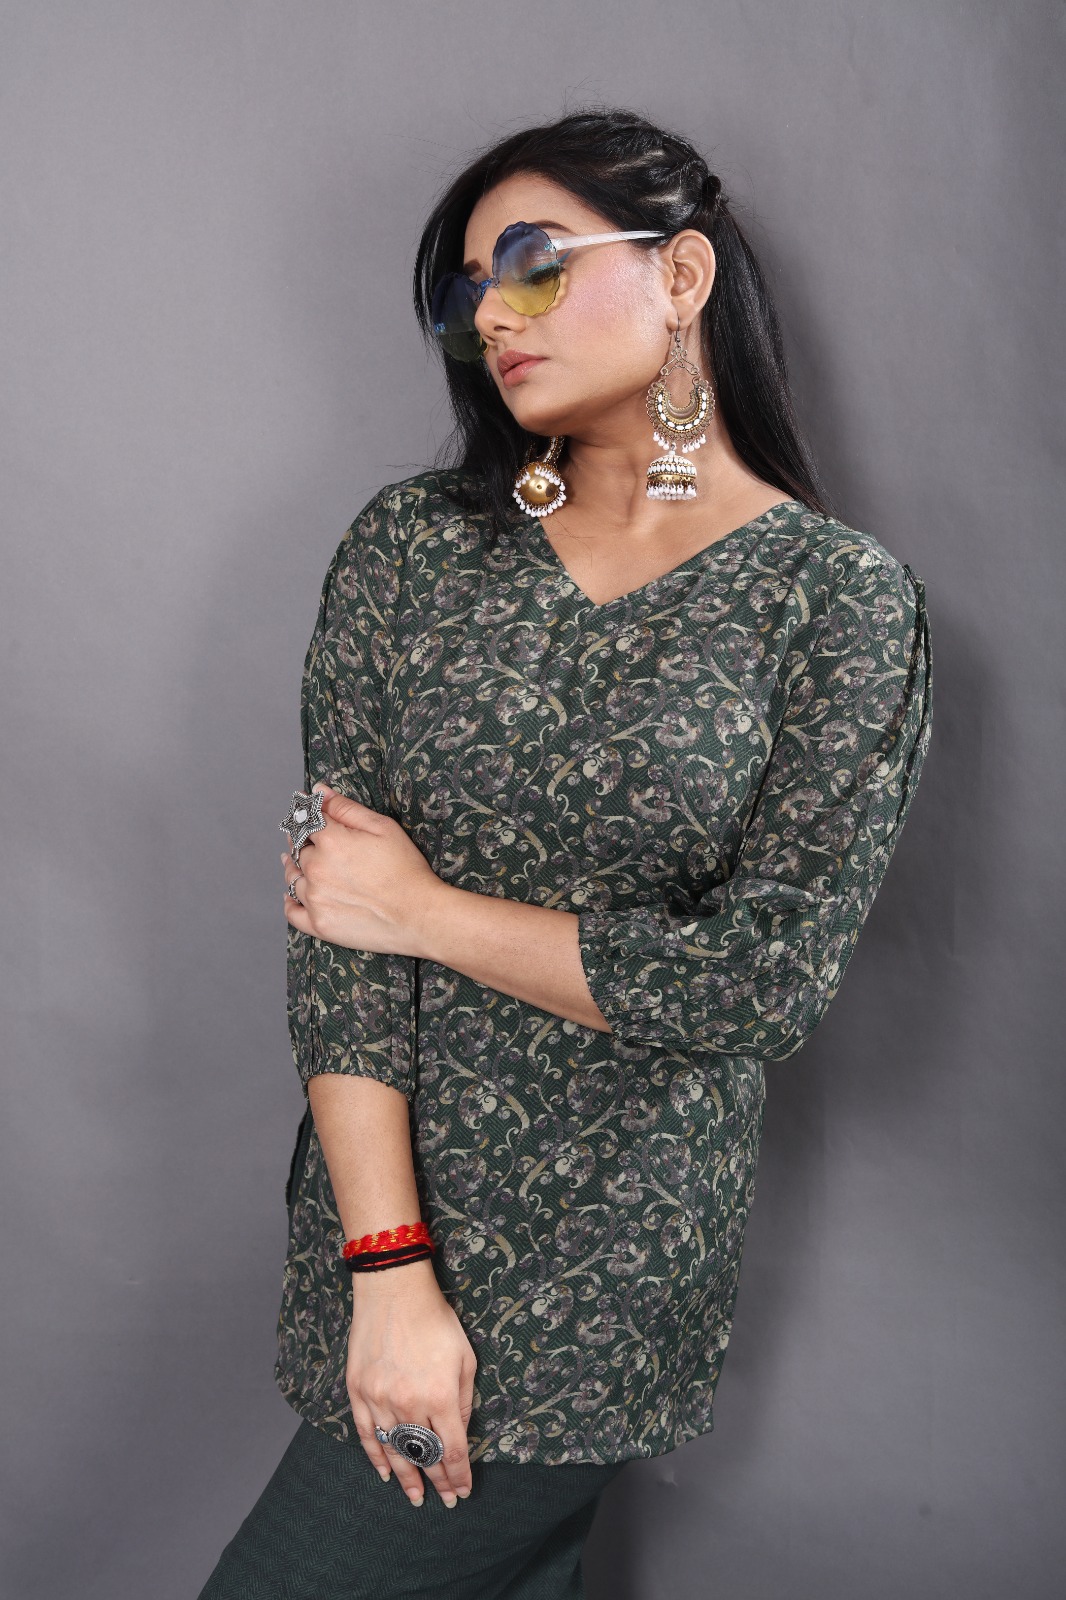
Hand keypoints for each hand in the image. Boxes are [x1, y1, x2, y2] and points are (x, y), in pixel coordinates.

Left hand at [282, 782, 444, 957]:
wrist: (418, 915)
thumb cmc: (405, 870)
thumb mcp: (383, 828)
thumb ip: (346, 808)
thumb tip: (318, 791)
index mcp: (331, 841)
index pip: (305, 821)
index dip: (306, 817)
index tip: (306, 816)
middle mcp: (317, 868)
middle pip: (297, 849)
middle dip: (301, 842)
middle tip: (308, 841)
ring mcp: (315, 898)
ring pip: (292, 878)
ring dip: (293, 868)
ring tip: (298, 865)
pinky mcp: (319, 924)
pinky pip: (291, 912)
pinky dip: (290, 902)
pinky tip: (294, 896)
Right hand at [346, 1256, 477, 1507]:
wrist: (394, 1290)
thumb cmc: (435, 1320)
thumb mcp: (465, 1358)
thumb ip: (464, 1400)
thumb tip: (460, 1433)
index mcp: (440, 1396)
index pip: (453, 1451)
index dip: (459, 1476)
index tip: (463, 1491)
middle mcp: (409, 1404)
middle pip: (425, 1456)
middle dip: (438, 1482)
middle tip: (445, 1502)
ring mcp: (380, 1399)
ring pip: (396, 1451)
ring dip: (408, 1478)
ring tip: (417, 1497)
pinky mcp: (359, 1391)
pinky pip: (368, 1435)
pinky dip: (377, 1458)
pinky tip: (385, 1474)